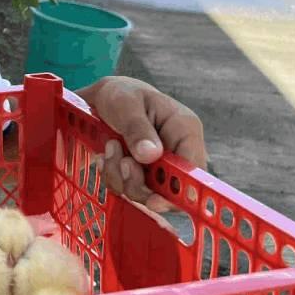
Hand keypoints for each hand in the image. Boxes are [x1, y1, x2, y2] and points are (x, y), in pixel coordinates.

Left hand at [76, 76, 206, 212]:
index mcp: (184, 130)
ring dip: (119, 177)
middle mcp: (178, 151)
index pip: (193, 172)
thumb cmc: (120, 94)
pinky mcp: (144, 174)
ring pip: (145, 194)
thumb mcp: (126, 104)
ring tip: (109, 147)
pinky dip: (113, 177)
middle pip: (170, 192)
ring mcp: (160, 165)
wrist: (102, 99)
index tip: (152, 200)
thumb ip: (137, 128)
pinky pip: (128, 189)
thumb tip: (151, 155)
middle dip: (137, 184)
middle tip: (121, 161)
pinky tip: (106, 156)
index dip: (176, 192)